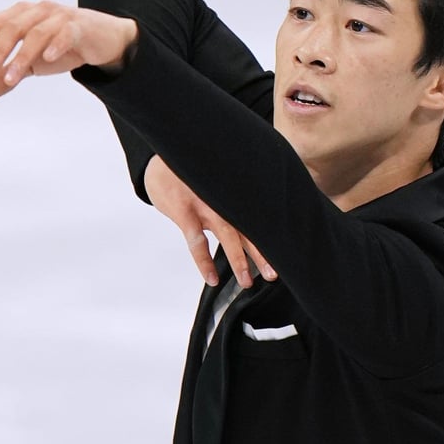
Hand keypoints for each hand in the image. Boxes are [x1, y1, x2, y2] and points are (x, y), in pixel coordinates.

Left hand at [0, 0, 137, 98]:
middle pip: (11, 27)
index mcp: (22, 15)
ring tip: (12, 78)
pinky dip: (55, 45)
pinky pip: (65, 33)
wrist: (104, 40)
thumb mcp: (33, 63)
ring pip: (36, 33)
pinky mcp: (80, 25)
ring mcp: (60, 16)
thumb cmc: (64, 46)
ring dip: (21, 57)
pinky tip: (47, 59)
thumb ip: (11, 74)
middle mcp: (38, 11)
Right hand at [145, 155, 275, 288]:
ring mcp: (204, 205)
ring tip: (247, 282)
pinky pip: (197, 242)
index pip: (258, 215)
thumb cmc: (190, 173)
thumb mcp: (215, 179)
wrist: (158, 161)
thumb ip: (233, 195)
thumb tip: (252, 214)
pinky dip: (205, 262)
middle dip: (262, 253)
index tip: (285, 254)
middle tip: (273, 275)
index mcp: (233, 193)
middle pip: (249, 228)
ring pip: (227, 236)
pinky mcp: (184, 212)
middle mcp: (223, 198)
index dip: (272, 235)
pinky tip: (212, 278)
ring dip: (238, 260)